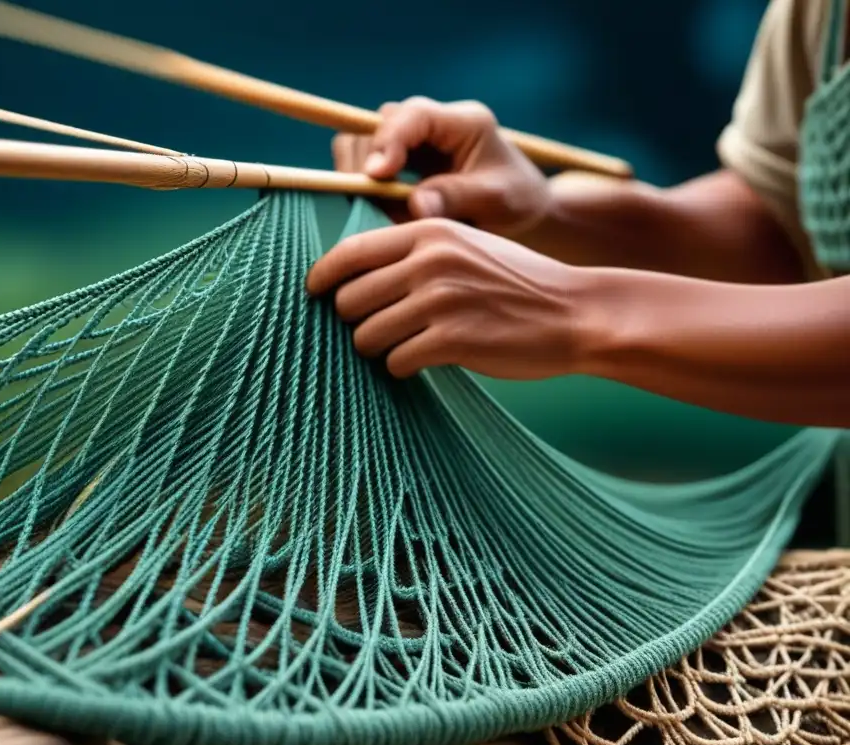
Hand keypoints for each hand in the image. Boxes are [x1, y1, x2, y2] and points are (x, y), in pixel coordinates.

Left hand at [306, 218, 597, 379]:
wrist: (575, 312)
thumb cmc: (516, 283)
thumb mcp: (466, 246)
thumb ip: (414, 253)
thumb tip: (353, 277)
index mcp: (429, 233)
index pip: (350, 252)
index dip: (322, 276)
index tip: (314, 292)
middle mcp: (429, 262)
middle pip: (349, 300)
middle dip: (356, 320)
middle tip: (380, 328)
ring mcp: (440, 301)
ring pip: (366, 335)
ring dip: (378, 348)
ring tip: (405, 346)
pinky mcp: (452, 341)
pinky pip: (395, 362)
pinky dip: (403, 367)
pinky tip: (424, 361)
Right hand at [332, 97, 551, 237]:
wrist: (523, 212)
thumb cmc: (517, 202)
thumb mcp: (496, 200)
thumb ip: (456, 198)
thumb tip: (416, 205)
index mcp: (462, 122)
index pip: (413, 115)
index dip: (388, 140)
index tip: (377, 175)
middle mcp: (432, 125)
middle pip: (376, 125)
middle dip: (366, 162)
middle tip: (370, 202)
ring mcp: (413, 143)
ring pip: (362, 144)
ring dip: (361, 178)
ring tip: (379, 212)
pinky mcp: (401, 164)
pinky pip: (365, 168)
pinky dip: (364, 191)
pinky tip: (382, 214)